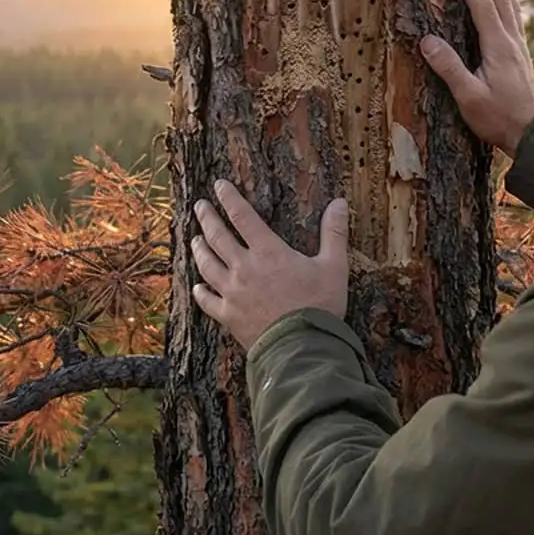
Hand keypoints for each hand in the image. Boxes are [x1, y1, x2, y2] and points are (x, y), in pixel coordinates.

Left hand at [191, 180, 349, 350]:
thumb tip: (339, 201)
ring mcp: (232, 293)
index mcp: (268, 252)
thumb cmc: (320, 305)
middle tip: (199, 205)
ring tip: (194, 239)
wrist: (302, 349)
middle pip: (218, 237)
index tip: (218, 185)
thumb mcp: (334, 266)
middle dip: (207, 218)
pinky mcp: (228, 317)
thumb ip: (333, 233)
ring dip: (199, 250)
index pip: (243, 216)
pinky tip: (196, 287)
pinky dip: (200, 292)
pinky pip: (208, 301)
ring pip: (207, 266)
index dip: (229, 198)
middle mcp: (244, 268)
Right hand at [421, 0, 533, 155]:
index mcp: (498, 46)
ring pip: (510, 3)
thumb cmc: (498, 118)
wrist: (533, 135)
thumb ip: (449, 68)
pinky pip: (514, 15)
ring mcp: (519, 46)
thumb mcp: (469, 97)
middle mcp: (512, 40)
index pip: (482, 5)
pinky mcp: (520, 54)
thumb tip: (426, 40)